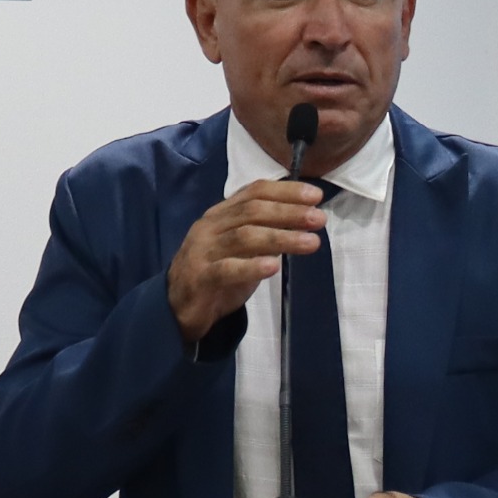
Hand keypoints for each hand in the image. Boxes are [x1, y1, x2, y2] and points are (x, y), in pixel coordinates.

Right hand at [166, 179, 327, 339]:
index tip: (316, 196)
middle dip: (288, 213)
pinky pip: (227, 269)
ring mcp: (203, 250)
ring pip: (244, 237)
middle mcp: (211, 226)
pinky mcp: (200, 277)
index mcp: (222, 214)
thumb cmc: (217, 273)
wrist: (178, 306)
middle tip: (319, 219)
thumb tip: (304, 219)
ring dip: (281, 238)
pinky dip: (251, 267)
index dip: (285, 192)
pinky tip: (274, 266)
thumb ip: (265, 232)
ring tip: (311, 242)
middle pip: (252, 212)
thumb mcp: (243, 248)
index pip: (254, 193)